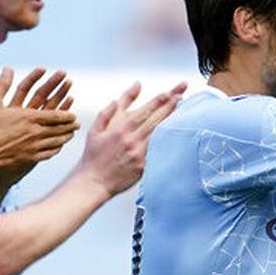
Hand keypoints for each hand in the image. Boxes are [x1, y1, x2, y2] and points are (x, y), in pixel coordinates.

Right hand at [0, 67, 78, 186]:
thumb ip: (2, 85)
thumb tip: (8, 68)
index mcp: (29, 117)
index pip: (54, 114)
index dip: (66, 113)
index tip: (73, 113)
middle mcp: (35, 132)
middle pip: (59, 128)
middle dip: (70, 125)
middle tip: (78, 123)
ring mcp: (34, 147)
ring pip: (56, 141)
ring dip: (65, 137)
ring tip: (71, 135)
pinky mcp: (30, 159)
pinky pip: (48, 154)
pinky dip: (55, 150)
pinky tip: (57, 148)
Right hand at [77, 80, 186, 197]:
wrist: (93, 182)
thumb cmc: (94, 156)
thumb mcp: (96, 128)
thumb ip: (111, 110)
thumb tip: (127, 94)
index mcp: (120, 129)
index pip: (144, 111)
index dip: (159, 101)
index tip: (169, 92)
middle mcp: (131, 139)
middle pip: (155, 119)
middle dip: (170, 105)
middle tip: (181, 94)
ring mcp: (138, 153)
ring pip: (159, 132)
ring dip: (171, 119)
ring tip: (182, 108)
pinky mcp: (143, 166)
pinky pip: (158, 149)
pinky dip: (167, 140)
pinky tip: (176, 132)